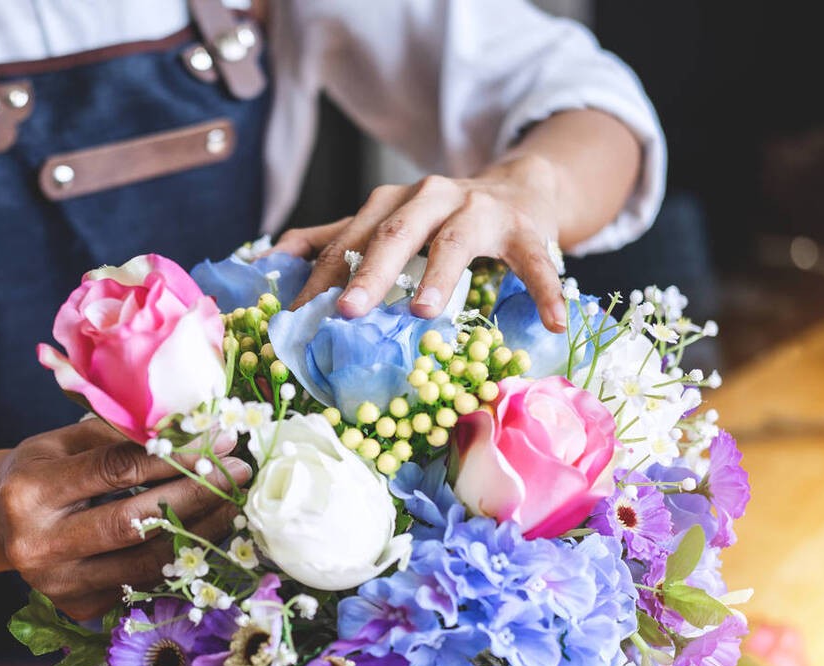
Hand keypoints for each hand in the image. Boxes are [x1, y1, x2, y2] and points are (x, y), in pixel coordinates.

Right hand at [0, 419, 249, 618]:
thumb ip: (119, 435)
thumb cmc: (41, 470)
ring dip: (200, 532)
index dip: (175, 455)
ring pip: (146, 561)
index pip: (116, 470)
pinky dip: (180, 558)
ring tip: (235, 504)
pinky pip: (143, 583)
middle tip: (238, 473)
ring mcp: (58, 585)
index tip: (220, 440)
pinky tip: (208, 534)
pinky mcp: (78, 608)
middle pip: (134, 522)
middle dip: (195, 495)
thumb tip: (194, 427)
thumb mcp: (64, 440)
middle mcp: (38, 545)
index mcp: (30, 491)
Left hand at [274, 155, 567, 331]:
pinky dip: (544, 290)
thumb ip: (334, 237)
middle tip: (347, 311)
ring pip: (455, 241)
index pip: (349, 239)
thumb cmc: (443, 219)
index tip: (295, 315)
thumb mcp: (388, 221)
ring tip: (424, 313)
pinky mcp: (527, 229)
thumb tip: (270, 256)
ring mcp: (481, 210)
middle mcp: (431, 198)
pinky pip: (535, 261)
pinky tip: (553, 321)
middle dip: (369, 271)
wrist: (521, 187)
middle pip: (395, 233)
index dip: (321, 276)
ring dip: (439, 276)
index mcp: (392, 202)